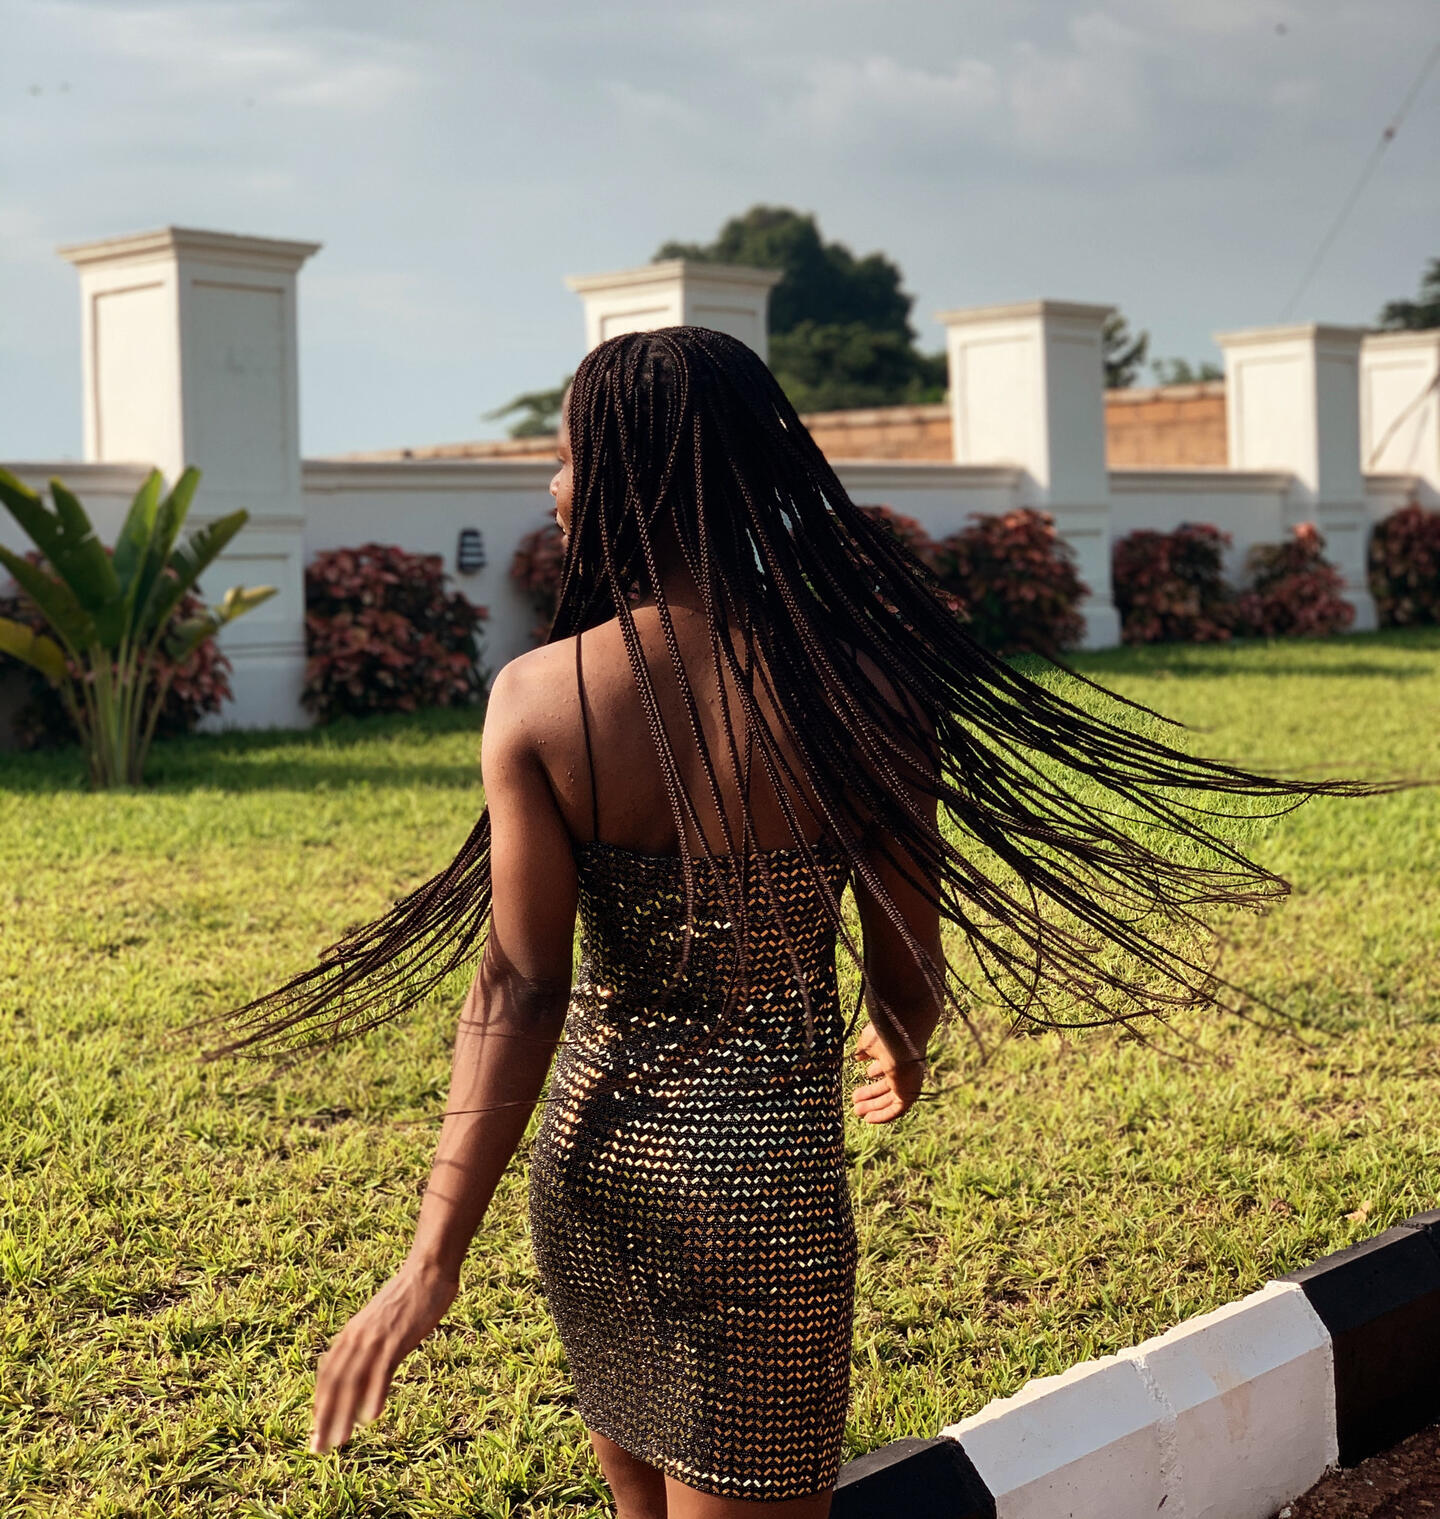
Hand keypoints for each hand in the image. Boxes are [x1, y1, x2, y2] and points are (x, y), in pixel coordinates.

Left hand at [309, 1256, 458, 1453]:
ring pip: (352, 1382)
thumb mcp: (379, 1321)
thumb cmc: (408, 1297)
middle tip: (319, 1448)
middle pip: (334, 1383)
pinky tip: (371, 1416)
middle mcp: (357, 1337)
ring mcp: (376, 1338)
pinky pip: (381, 1371)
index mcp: (351, 1333)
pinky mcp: (396, 1338)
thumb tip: (362, 1368)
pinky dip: (374, 1394)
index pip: (327, 1375)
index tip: (316, 1431)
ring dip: (344, 1415)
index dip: (320, 1405)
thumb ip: (368, 1343)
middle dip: (325, 1418)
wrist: (427, 1270)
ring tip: (340, 1441)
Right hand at [850, 1019, 926, 1123]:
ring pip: (890, 1099)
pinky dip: (883, 1115)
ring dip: (874, 1106)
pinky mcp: (909, 1094)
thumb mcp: (870, 1041)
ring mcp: (908, 1082)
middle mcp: (905, 1068)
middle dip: (871, 1093)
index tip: (866, 1074)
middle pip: (887, 1085)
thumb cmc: (885, 1035)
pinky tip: (869, 1119)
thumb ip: (864, 1049)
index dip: (877, 1070)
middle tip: (855, 1099)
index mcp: (898, 1053)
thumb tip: (858, 1057)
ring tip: (857, 1111)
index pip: (889, 1065)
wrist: (900, 1039)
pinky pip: (896, 1109)